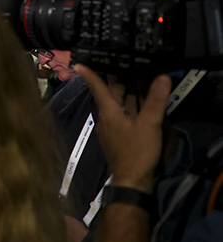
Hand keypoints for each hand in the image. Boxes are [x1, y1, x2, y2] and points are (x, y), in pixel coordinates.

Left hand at [74, 64, 170, 191]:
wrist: (132, 179)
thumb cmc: (137, 151)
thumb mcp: (150, 124)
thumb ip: (156, 100)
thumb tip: (162, 76)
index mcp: (109, 111)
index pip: (98, 88)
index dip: (89, 74)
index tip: (79, 63)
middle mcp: (107, 117)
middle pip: (112, 93)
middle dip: (119, 78)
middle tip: (128, 62)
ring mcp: (112, 127)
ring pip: (119, 103)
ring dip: (128, 91)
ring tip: (139, 76)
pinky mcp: (119, 135)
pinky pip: (124, 114)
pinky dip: (132, 105)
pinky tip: (142, 101)